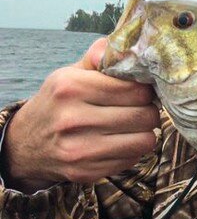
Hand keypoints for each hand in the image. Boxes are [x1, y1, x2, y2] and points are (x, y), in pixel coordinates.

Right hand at [1, 38, 159, 191]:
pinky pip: (134, 159)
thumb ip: (99, 56)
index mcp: (71, 87)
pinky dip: (132, 150)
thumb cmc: (59, 102)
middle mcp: (73, 119)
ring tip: (132, 125)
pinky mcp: (86, 172)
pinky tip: (118, 141)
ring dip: (145, 132)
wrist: (26, 144)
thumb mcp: (71, 73)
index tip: (141, 90)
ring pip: (145, 140)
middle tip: (140, 108)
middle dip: (149, 110)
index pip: (136, 89)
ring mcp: (79, 150)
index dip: (145, 89)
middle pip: (145, 115)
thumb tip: (125, 45)